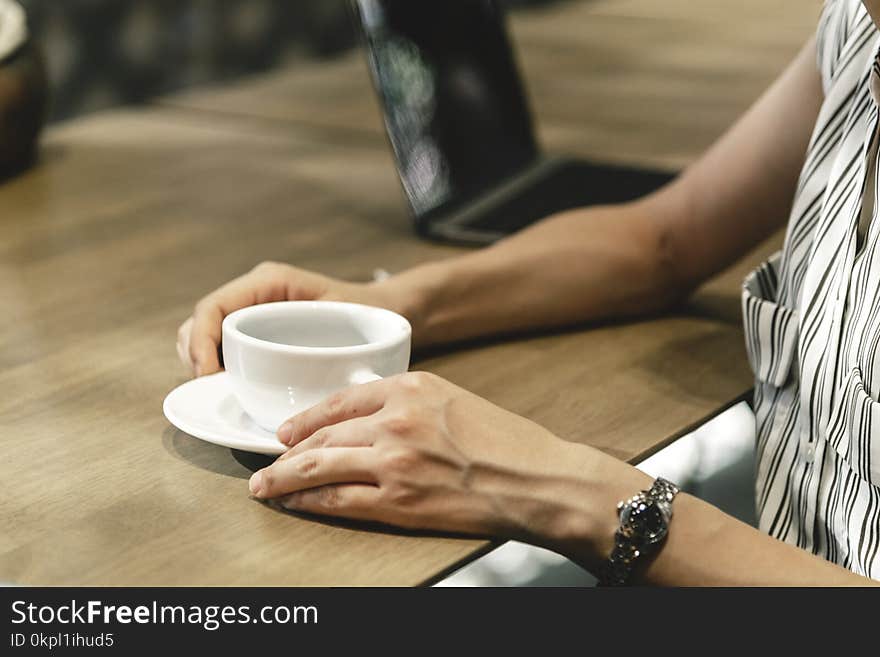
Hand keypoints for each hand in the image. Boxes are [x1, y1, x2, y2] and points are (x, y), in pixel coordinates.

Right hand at [176, 261, 408, 376]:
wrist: (383, 311)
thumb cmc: (370, 313)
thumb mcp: (356, 323)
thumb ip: (346, 347)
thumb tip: (348, 381)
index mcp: (271, 283)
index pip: (214, 306)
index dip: (201, 341)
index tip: (208, 375)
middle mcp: (254, 295)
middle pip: (201, 321)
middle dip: (194, 353)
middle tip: (208, 387)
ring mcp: (252, 314)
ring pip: (205, 334)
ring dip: (200, 361)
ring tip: (215, 389)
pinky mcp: (255, 334)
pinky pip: (221, 348)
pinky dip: (215, 367)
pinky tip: (228, 389)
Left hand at [247, 371, 602, 543]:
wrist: (540, 480)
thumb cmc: (508, 443)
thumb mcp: (455, 400)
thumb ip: (410, 403)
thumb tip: (368, 418)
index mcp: (413, 387)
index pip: (341, 400)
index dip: (306, 419)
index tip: (287, 431)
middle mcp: (398, 419)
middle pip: (324, 435)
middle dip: (288, 452)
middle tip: (268, 462)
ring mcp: (395, 460)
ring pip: (320, 466)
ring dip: (285, 479)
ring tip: (265, 487)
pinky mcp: (398, 501)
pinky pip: (339, 500)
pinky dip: (311, 503)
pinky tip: (296, 505)